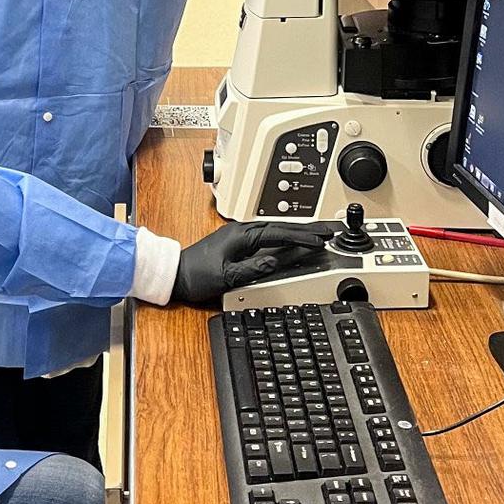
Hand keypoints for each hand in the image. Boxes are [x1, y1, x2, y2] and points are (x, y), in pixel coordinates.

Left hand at [170, 222, 332, 306]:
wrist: (175, 273)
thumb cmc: (196, 275)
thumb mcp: (226, 277)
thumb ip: (252, 269)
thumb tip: (276, 262)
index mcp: (241, 235)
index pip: (278, 234)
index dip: (301, 238)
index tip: (320, 241)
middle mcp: (242, 230)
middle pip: (280, 227)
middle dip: (306, 230)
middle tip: (328, 232)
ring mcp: (240, 235)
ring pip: (275, 230)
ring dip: (297, 232)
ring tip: (318, 234)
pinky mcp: (238, 242)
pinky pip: (268, 236)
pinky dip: (284, 237)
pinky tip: (292, 241)